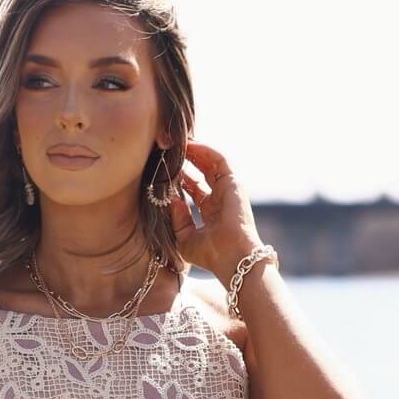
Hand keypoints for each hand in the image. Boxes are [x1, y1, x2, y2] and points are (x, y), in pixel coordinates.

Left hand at [166, 140, 263, 284]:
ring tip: (179, 142)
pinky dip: (205, 150)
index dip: (181, 179)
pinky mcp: (233, 182)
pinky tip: (190, 144)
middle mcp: (220, 200)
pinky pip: (219, 160)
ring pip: (211, 163)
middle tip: (171, 151)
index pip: (195, 190)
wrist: (231, 256)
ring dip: (196, 152)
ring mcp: (228, 190)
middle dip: (188, 161)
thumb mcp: (185, 238)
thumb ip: (177, 219)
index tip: (165, 170)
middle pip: (203, 174)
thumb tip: (172, 199)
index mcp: (211, 214)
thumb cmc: (210, 254)